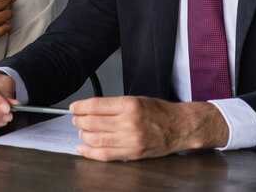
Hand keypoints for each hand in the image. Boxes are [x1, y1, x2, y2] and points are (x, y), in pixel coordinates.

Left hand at [69, 96, 228, 160]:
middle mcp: (129, 123)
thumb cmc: (161, 112)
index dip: (80, 107)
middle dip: (79, 120)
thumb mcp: (137, 99)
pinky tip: (83, 147)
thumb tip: (91, 108)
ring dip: (83, 135)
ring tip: (82, 130)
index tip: (74, 107)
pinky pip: (105, 155)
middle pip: (92, 122)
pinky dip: (90, 152)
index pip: (95, 106)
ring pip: (95, 139)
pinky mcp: (132, 153)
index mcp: (129, 105)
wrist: (181, 127)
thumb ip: (114, 104)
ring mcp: (130, 140)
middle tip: (76, 118)